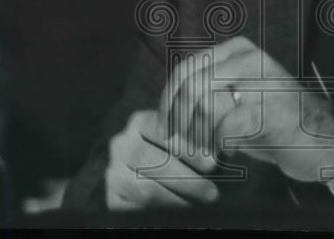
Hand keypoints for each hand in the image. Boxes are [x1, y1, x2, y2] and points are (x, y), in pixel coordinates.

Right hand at [104, 109, 219, 209]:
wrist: (151, 179)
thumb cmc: (178, 156)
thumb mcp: (185, 142)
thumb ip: (198, 141)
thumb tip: (221, 148)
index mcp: (140, 122)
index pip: (163, 132)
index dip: (189, 149)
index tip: (212, 164)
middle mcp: (122, 143)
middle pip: (154, 161)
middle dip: (187, 179)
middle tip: (211, 192)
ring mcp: (113, 171)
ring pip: (146, 188)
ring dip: (177, 199)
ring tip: (200, 204)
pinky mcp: (112, 197)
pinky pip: (137, 208)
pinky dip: (163, 212)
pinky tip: (182, 211)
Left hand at [158, 36, 333, 183]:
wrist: (323, 141)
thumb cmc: (274, 123)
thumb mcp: (236, 99)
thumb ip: (205, 95)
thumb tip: (165, 114)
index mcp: (239, 51)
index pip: (186, 70)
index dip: (168, 103)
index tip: (168, 130)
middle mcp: (251, 59)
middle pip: (191, 87)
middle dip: (180, 123)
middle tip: (185, 148)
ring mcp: (264, 82)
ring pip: (205, 105)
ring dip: (199, 137)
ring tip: (209, 152)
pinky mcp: (272, 112)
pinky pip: (226, 128)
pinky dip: (220, 146)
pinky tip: (231, 151)